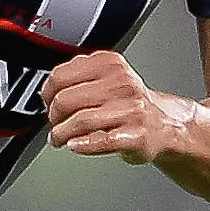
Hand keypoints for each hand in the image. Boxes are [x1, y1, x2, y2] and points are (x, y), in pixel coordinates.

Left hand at [45, 49, 189, 163]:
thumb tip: (46, 89)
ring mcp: (131, 110)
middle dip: (53, 116)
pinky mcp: (136, 135)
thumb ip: (78, 77)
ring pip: (79, 121)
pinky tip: (75, 145)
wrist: (163, 125)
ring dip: (61, 134)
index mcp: (110, 64)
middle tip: (55, 124)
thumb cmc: (129, 104)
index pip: (61, 75)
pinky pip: (101, 141)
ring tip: (59, 139)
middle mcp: (122, 83)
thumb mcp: (107, 77)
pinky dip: (82, 145)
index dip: (47, 93)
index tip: (47, 102)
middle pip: (66, 99)